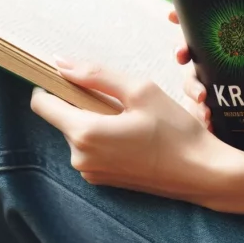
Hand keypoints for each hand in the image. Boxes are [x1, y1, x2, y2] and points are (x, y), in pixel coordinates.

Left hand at [30, 58, 243, 205]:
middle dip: (83, 102)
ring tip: (132, 119)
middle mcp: (80, 157)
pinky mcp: (102, 180)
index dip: (52, 84)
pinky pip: (92, 148)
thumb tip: (60, 62)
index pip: (41, 103)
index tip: (70, 75)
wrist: (202, 173)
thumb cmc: (176, 131)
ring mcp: (90, 172)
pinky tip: (134, 135)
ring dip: (96, 119)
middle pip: (63, 117)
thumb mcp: (140, 91)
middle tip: (121, 99)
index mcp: (84, 133)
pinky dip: (105, 136)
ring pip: (78, 132)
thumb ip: (96, 74)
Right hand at [169, 11, 243, 128]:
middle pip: (198, 59)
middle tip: (187, 66)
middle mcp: (241, 64)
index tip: (172, 15)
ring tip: (205, 109)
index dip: (188, 19)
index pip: (216, 27)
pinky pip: (220, 116)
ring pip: (202, 88)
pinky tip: (210, 127)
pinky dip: (209, 121)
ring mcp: (242, 89)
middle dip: (185, 62)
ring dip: (193, 96)